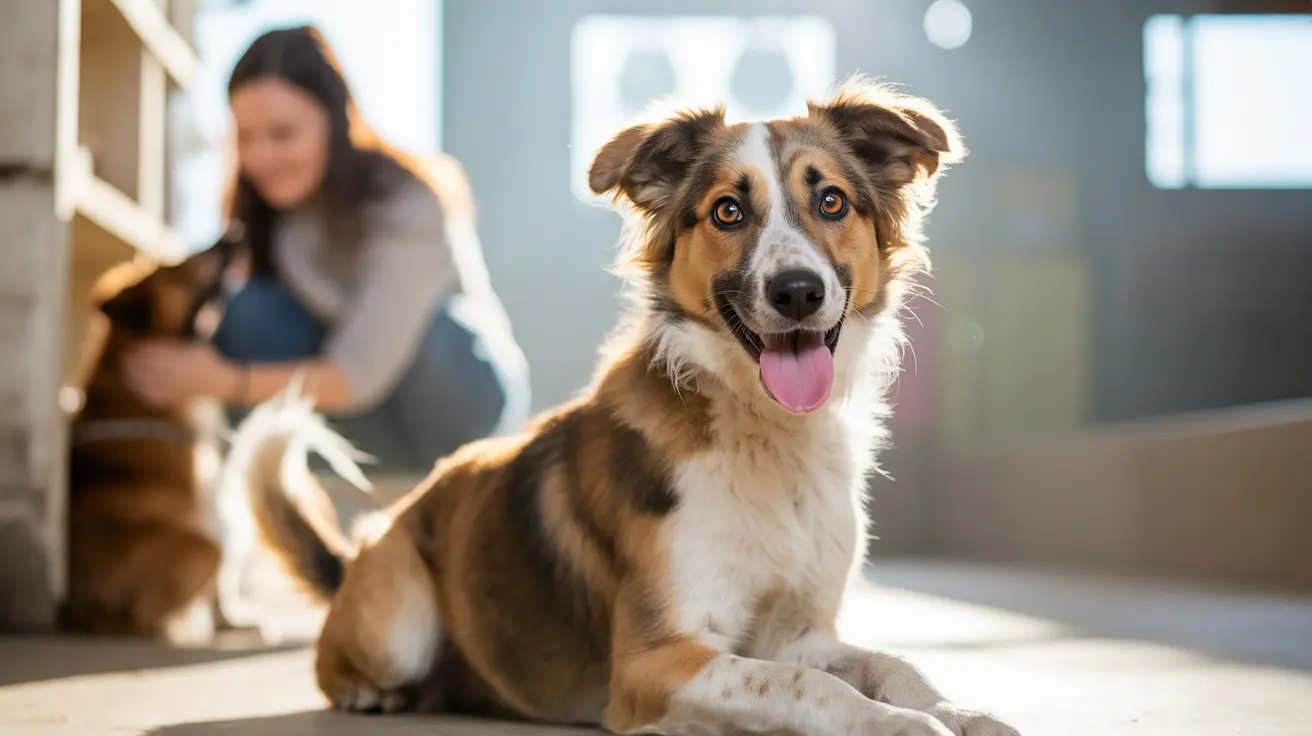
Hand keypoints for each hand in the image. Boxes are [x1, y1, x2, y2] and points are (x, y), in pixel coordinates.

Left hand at [121, 339, 240, 408]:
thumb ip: (178, 343)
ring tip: (124, 371)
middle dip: (135, 363)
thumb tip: (154, 339)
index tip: (131, 346)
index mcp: (186, 358)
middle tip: (123, 357)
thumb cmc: (208, 361)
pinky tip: (134, 387)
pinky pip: (158, 397)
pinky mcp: (178, 398)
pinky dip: (144, 392)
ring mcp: (179, 387)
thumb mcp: (197, 345)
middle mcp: (182, 373)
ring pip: (152, 383)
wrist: (223, 383)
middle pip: (151, 368)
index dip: (143, 350)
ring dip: (135, 377)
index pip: (158, 353)